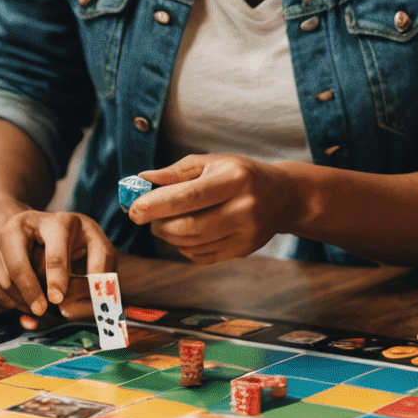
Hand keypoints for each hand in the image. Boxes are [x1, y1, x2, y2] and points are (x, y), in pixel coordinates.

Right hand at [0, 205, 115, 326]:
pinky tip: (17, 304)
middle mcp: (24, 223)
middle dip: (29, 290)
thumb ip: (102, 264)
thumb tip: (96, 288)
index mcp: (57, 222)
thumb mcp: (96, 244)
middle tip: (40, 309)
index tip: (57, 298)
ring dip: (15, 297)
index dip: (56, 277)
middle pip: (18, 263)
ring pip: (1, 274)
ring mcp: (1, 234)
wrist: (41, 227)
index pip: (54, 253)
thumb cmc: (75, 240)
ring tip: (32, 309)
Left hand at [127, 155, 297, 264]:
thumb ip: (176, 172)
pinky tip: (185, 232)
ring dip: (169, 236)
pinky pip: (201, 256)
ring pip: (192, 244)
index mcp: (236, 179)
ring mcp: (246, 234)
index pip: (191, 196)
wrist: (283, 196)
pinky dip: (183, 246)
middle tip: (146, 216)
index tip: (134, 209)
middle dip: (159, 224)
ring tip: (165, 221)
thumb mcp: (213, 162)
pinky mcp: (243, 251)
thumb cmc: (241, 174)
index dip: (158, 204)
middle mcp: (244, 209)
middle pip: (189, 227)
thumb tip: (141, 181)